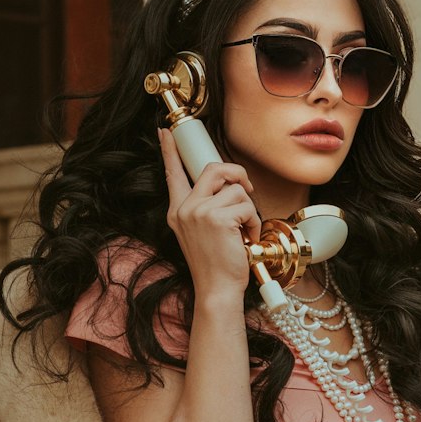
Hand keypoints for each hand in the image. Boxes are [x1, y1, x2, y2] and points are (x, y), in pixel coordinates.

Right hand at [158, 126, 260, 296]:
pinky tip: (246, 239)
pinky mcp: (218, 218)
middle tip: (247, 189)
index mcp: (178, 211)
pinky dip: (254, 223)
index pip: (172, 174)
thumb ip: (205, 210)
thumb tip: (226, 188)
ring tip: (243, 232)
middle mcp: (185, 208)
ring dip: (248, 210)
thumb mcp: (200, 234)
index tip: (166, 131)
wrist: (216, 290)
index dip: (170, 151)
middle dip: (237, 175)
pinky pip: (247, 206)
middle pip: (214, 169)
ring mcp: (199, 212)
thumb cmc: (215, 265)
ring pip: (236, 190)